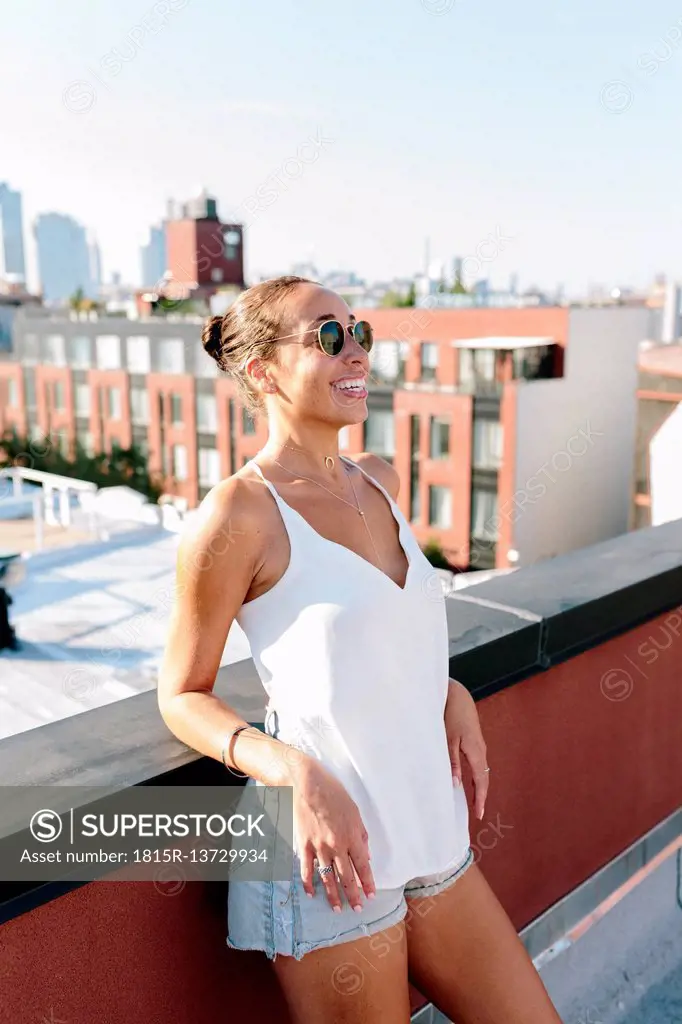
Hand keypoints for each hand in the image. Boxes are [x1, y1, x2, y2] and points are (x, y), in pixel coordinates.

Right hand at [289, 755, 375, 912]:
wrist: (306, 783)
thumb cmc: (333, 792)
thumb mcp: (354, 811)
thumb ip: (361, 835)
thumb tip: (366, 855)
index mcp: (353, 836)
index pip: (363, 866)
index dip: (367, 883)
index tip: (371, 896)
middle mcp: (337, 846)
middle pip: (347, 877)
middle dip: (353, 895)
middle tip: (357, 909)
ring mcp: (319, 847)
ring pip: (328, 878)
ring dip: (333, 896)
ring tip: (338, 909)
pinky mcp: (304, 846)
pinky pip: (307, 870)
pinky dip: (309, 884)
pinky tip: (312, 894)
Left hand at [445, 678, 488, 819]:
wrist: (458, 695)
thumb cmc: (451, 715)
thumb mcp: (448, 739)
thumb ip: (452, 762)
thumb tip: (455, 784)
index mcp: (476, 752)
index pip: (481, 782)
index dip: (481, 799)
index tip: (479, 814)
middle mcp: (481, 751)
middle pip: (484, 778)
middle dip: (481, 796)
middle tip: (477, 813)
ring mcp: (479, 746)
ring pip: (482, 771)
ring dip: (479, 786)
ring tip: (473, 801)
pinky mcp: (475, 742)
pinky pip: (478, 764)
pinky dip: (476, 775)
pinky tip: (469, 780)